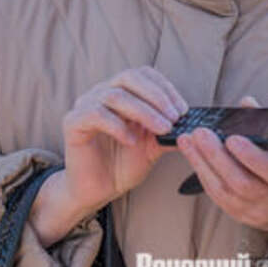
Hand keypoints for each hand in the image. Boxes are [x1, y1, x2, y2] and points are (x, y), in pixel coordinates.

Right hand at [29, 67, 187, 245]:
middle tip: (174, 117)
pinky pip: (96, 114)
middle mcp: (102, 93)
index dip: (164, 88)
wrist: (96, 191)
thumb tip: (194, 124)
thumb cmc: (121, 165)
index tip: (183, 109)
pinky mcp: (73, 122)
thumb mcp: (152, 146)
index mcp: (121, 93)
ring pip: (115, 95)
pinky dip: (117, 126)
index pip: (143, 75)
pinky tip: (131, 141)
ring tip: (162, 130)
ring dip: (143, 111)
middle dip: (156, 96)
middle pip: (128, 77)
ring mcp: (85, 105)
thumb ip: (168, 131)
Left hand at [176, 96, 267, 245]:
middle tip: (200, 133)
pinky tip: (193, 156)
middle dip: (216, 156)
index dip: (251, 156)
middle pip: (241, 183)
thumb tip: (246, 102)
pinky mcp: (241, 216)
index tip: (232, 138)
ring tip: (187, 140)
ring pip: (224, 192)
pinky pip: (217, 197)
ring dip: (202, 164)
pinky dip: (203, 174)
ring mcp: (256, 211)